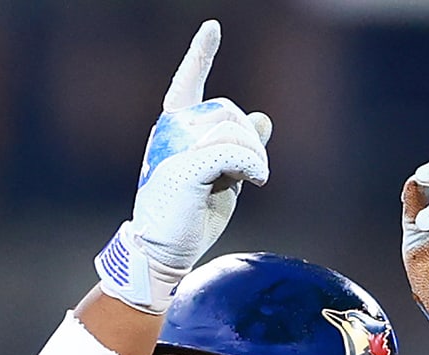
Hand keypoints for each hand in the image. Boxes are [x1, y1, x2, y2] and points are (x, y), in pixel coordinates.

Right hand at [94, 20, 272, 313]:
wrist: (165, 251)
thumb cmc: (191, 215)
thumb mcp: (222, 176)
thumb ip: (239, 147)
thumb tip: (263, 118)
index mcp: (173, 129)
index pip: (187, 84)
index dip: (200, 55)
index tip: (212, 29)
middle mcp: (170, 132)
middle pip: (227, 112)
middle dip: (249, 140)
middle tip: (252, 173)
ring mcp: (174, 147)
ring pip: (234, 130)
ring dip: (253, 156)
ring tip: (250, 181)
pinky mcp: (185, 168)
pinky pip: (233, 151)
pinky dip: (252, 165)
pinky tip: (256, 181)